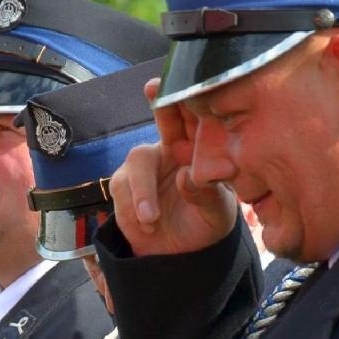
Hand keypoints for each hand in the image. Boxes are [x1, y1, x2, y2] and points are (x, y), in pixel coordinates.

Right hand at [108, 77, 238, 256]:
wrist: (180, 256)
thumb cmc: (205, 226)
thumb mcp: (216, 214)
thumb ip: (205, 195)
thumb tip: (186, 177)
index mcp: (199, 150)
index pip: (198, 119)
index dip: (192, 98)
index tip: (192, 82)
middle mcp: (171, 150)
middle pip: (164, 120)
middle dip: (159, 102)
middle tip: (154, 90)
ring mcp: (146, 166)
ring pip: (138, 160)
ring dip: (143, 190)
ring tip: (152, 219)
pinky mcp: (125, 185)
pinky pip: (122, 187)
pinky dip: (133, 207)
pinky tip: (148, 225)